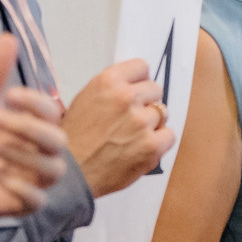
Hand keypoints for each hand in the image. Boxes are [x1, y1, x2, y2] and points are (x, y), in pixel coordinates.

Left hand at [0, 35, 70, 223]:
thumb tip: (7, 37)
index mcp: (37, 127)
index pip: (52, 111)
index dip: (35, 103)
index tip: (10, 95)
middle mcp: (44, 152)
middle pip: (58, 140)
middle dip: (29, 128)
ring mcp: (38, 179)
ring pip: (54, 170)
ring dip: (25, 156)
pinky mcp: (27, 204)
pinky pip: (38, 199)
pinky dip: (22, 188)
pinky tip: (0, 176)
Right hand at [65, 58, 171, 196]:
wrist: (71, 174)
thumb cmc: (73, 140)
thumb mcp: (84, 100)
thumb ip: (111, 89)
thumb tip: (134, 84)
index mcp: (107, 82)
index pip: (141, 67)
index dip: (139, 81)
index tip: (137, 90)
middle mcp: (126, 98)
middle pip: (155, 90)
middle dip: (145, 103)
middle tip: (131, 119)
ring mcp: (140, 122)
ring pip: (162, 113)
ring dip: (151, 124)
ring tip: (131, 136)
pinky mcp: (151, 146)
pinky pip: (169, 135)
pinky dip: (159, 142)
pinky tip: (141, 147)